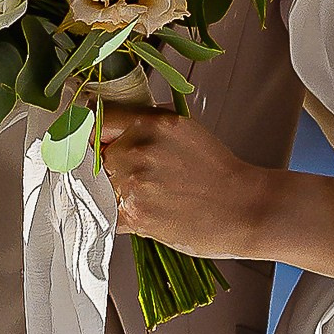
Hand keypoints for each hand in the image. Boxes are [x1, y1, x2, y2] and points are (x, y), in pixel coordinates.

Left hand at [97, 106, 271, 259]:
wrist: (244, 207)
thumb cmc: (217, 171)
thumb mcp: (182, 128)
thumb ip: (143, 123)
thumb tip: (107, 124)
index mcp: (149, 123)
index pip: (95, 119)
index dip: (91, 132)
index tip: (89, 140)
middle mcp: (137, 149)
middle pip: (92, 156)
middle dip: (105, 166)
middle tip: (129, 176)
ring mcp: (133, 183)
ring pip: (96, 185)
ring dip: (110, 192)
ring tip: (143, 196)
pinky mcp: (134, 214)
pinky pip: (105, 211)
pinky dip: (115, 213)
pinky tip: (139, 211)